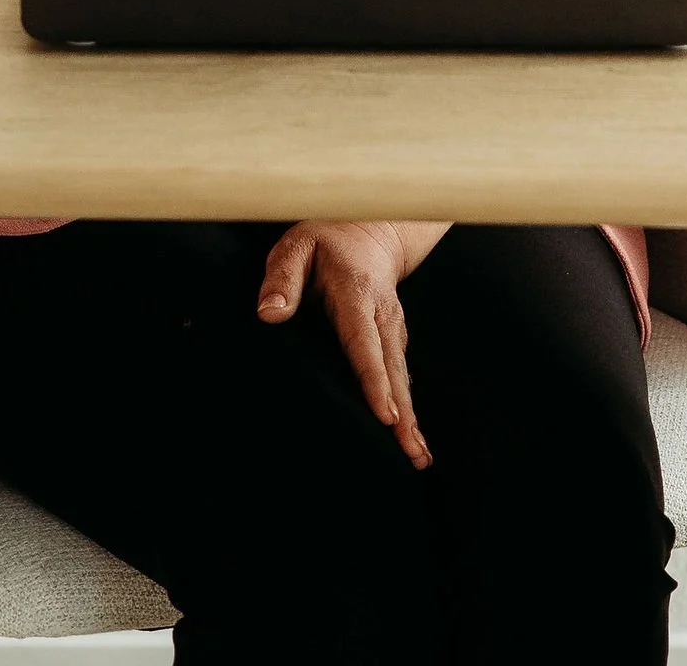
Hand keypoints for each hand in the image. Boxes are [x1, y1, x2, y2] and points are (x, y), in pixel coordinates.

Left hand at [257, 220, 448, 465]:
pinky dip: (408, 408)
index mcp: (358, 293)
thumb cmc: (325, 240)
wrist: (371, 228)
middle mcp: (383, 314)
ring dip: (410, 418)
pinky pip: (400, 376)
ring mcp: (394, 327)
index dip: (375, 381)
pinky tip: (410, 438)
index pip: (365, 343)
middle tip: (411, 453)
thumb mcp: (297, 246)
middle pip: (393, 369)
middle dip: (404, 413)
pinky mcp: (395, 338)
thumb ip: (282, 278)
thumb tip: (269, 315)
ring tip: (417, 457)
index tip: (386, 416)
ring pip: (402, 377)